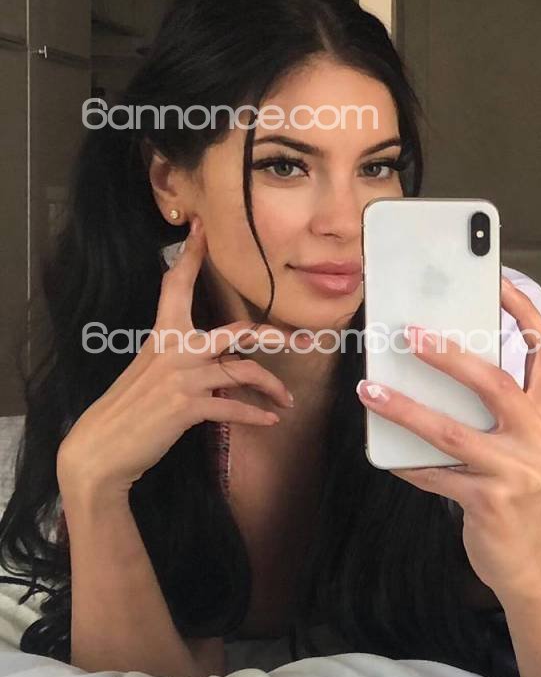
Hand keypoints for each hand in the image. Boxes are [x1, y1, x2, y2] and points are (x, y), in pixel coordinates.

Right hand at [56, 216, 301, 503]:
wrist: (102, 447)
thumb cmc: (129, 410)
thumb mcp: (151, 372)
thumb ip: (181, 357)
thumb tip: (216, 357)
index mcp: (163, 335)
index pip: (176, 286)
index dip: (190, 256)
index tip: (202, 228)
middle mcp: (175, 350)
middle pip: (236, 333)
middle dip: (272, 336)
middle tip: (301, 342)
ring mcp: (183, 377)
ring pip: (244, 372)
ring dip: (272, 388)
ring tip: (286, 401)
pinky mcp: (187, 406)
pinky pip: (233, 407)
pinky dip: (256, 415)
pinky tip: (271, 420)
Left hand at [356, 277, 540, 598]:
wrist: (526, 567)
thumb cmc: (515, 497)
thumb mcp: (518, 449)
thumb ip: (496, 413)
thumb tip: (437, 370)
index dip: (524, 313)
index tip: (496, 282)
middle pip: (496, 384)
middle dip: (449, 355)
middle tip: (408, 333)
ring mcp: (518, 474)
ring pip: (454, 432)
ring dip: (406, 409)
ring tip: (370, 391)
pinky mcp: (491, 504)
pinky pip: (436, 476)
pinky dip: (407, 463)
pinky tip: (385, 454)